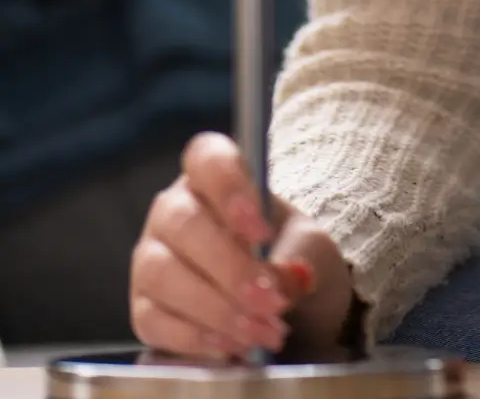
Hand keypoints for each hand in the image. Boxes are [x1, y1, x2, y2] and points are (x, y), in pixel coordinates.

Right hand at [131, 132, 356, 361]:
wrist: (287, 303)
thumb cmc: (292, 255)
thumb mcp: (309, 247)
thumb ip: (299, 256)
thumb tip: (282, 281)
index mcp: (214, 177)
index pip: (206, 158)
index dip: (230, 189)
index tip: (262, 231)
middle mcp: (173, 210)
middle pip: (184, 223)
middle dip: (229, 267)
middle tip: (271, 301)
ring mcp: (152, 258)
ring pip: (164, 274)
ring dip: (215, 308)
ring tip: (260, 332)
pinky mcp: (144, 307)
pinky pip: (154, 321)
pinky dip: (195, 337)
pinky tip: (231, 346)